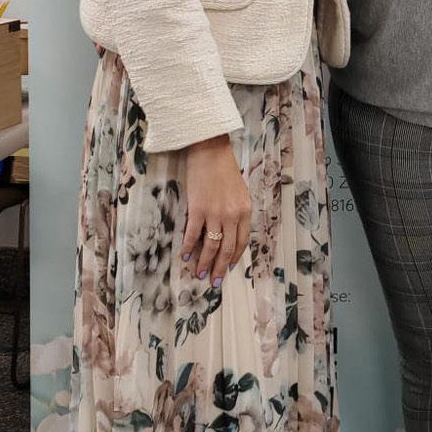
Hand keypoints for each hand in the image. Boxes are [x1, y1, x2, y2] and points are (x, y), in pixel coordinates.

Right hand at [182, 134, 252, 285]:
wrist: (210, 150)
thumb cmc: (224, 168)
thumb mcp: (239, 192)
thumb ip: (237, 211)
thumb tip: (229, 230)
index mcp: (245, 211)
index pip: (242, 242)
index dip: (234, 258)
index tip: (229, 268)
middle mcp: (232, 215)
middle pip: (227, 248)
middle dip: (220, 267)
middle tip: (215, 282)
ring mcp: (215, 213)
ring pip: (211, 245)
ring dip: (205, 262)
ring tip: (200, 274)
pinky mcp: (197, 209)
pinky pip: (193, 234)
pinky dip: (188, 247)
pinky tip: (185, 256)